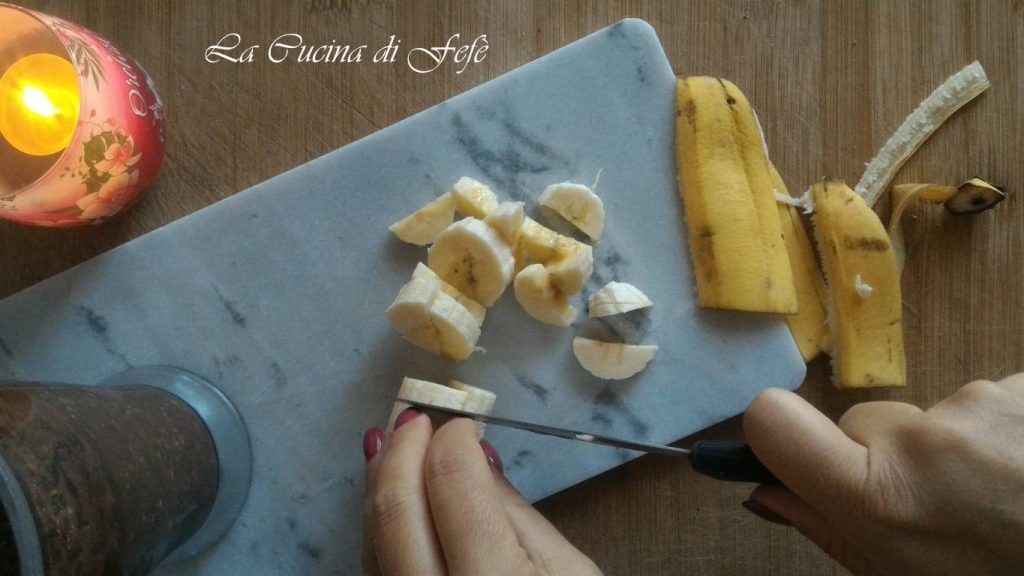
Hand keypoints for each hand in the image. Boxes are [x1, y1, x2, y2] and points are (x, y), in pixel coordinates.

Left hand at [361, 409, 602, 575]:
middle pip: (397, 511)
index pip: (454, 486)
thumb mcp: (570, 574)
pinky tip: (390, 496)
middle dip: (402, 452)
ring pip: (373, 540)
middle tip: (416, 420)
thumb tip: (477, 458)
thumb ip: (520, 515)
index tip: (461, 425)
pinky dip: (379, 524)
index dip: (453, 442)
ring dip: (381, 483)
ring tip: (396, 445)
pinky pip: (373, 568)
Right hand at [743, 374, 1023, 574]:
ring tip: (1009, 498)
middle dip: (887, 458)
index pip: (772, 421)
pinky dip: (1003, 436)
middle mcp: (926, 437)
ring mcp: (983, 404)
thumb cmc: (996, 574)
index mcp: (884, 498)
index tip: (789, 455)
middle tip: (941, 510)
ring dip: (957, 452)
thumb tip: (767, 491)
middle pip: (864, 422)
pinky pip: (989, 405)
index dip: (770, 433)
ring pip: (934, 418)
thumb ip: (829, 530)